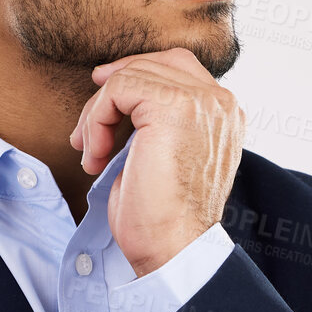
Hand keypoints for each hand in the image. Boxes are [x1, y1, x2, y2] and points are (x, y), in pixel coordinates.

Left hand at [69, 47, 243, 278]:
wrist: (172, 249)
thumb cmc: (162, 216)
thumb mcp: (164, 155)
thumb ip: (157, 120)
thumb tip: (113, 85)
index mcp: (224, 115)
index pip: (178, 66)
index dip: (135, 73)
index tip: (102, 95)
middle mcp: (221, 103)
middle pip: (156, 62)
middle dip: (112, 88)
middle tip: (87, 126)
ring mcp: (201, 101)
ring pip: (131, 75)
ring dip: (97, 115)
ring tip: (91, 153)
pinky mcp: (173, 107)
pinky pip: (119, 88)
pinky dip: (96, 120)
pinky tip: (95, 157)